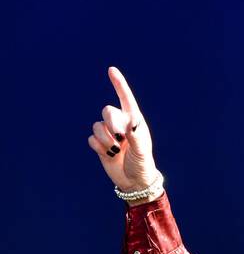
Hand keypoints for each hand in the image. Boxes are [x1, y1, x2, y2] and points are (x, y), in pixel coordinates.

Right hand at [87, 66, 159, 196]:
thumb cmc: (142, 164)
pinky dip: (100, 148)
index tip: (111, 70)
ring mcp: (109, 135)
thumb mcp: (142, 150)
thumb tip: (130, 122)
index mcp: (133, 121)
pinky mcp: (100, 145)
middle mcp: (120, 125)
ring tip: (116, 150)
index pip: (125, 99)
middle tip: (120, 136)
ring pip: (97, 126)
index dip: (119, 84)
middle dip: (111, 122)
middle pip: (107, 111)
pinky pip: (92, 139)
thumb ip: (136, 135)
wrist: (135, 183)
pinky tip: (109, 155)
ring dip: (105, 139)